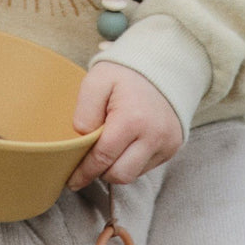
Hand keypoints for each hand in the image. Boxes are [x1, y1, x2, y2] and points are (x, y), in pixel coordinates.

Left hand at [68, 61, 182, 190]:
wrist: (164, 64)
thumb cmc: (125, 73)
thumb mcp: (96, 81)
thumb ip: (84, 112)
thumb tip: (80, 141)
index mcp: (132, 119)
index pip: (102, 158)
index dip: (84, 172)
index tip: (71, 180)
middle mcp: (153, 136)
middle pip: (119, 175)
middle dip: (100, 172)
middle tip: (89, 163)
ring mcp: (166, 143)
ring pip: (133, 175)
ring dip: (116, 168)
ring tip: (108, 150)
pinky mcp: (172, 147)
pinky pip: (146, 167)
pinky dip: (131, 162)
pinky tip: (126, 145)